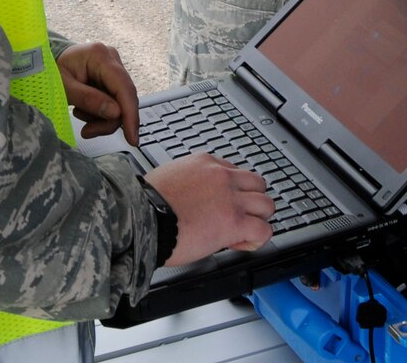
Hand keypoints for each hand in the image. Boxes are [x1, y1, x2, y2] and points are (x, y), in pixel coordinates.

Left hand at [56, 42, 139, 142]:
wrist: (48, 63)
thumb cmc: (52, 71)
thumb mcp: (63, 88)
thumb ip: (88, 99)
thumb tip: (116, 113)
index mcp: (100, 56)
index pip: (123, 87)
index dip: (130, 114)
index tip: (131, 138)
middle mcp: (112, 59)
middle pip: (124, 98)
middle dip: (108, 121)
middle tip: (88, 131)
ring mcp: (114, 68)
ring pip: (120, 103)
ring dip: (101, 118)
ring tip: (79, 114)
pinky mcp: (112, 78)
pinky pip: (115, 102)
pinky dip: (100, 113)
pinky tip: (84, 110)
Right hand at [146, 153, 275, 265]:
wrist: (140, 218)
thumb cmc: (144, 204)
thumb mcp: (168, 177)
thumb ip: (187, 181)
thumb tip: (189, 196)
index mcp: (205, 162)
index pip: (234, 172)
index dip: (232, 192)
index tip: (222, 206)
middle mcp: (222, 176)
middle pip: (258, 184)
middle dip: (251, 202)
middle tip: (237, 218)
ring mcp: (231, 198)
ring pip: (267, 205)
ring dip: (258, 220)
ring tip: (242, 232)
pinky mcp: (234, 221)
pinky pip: (263, 230)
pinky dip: (257, 240)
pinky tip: (241, 244)